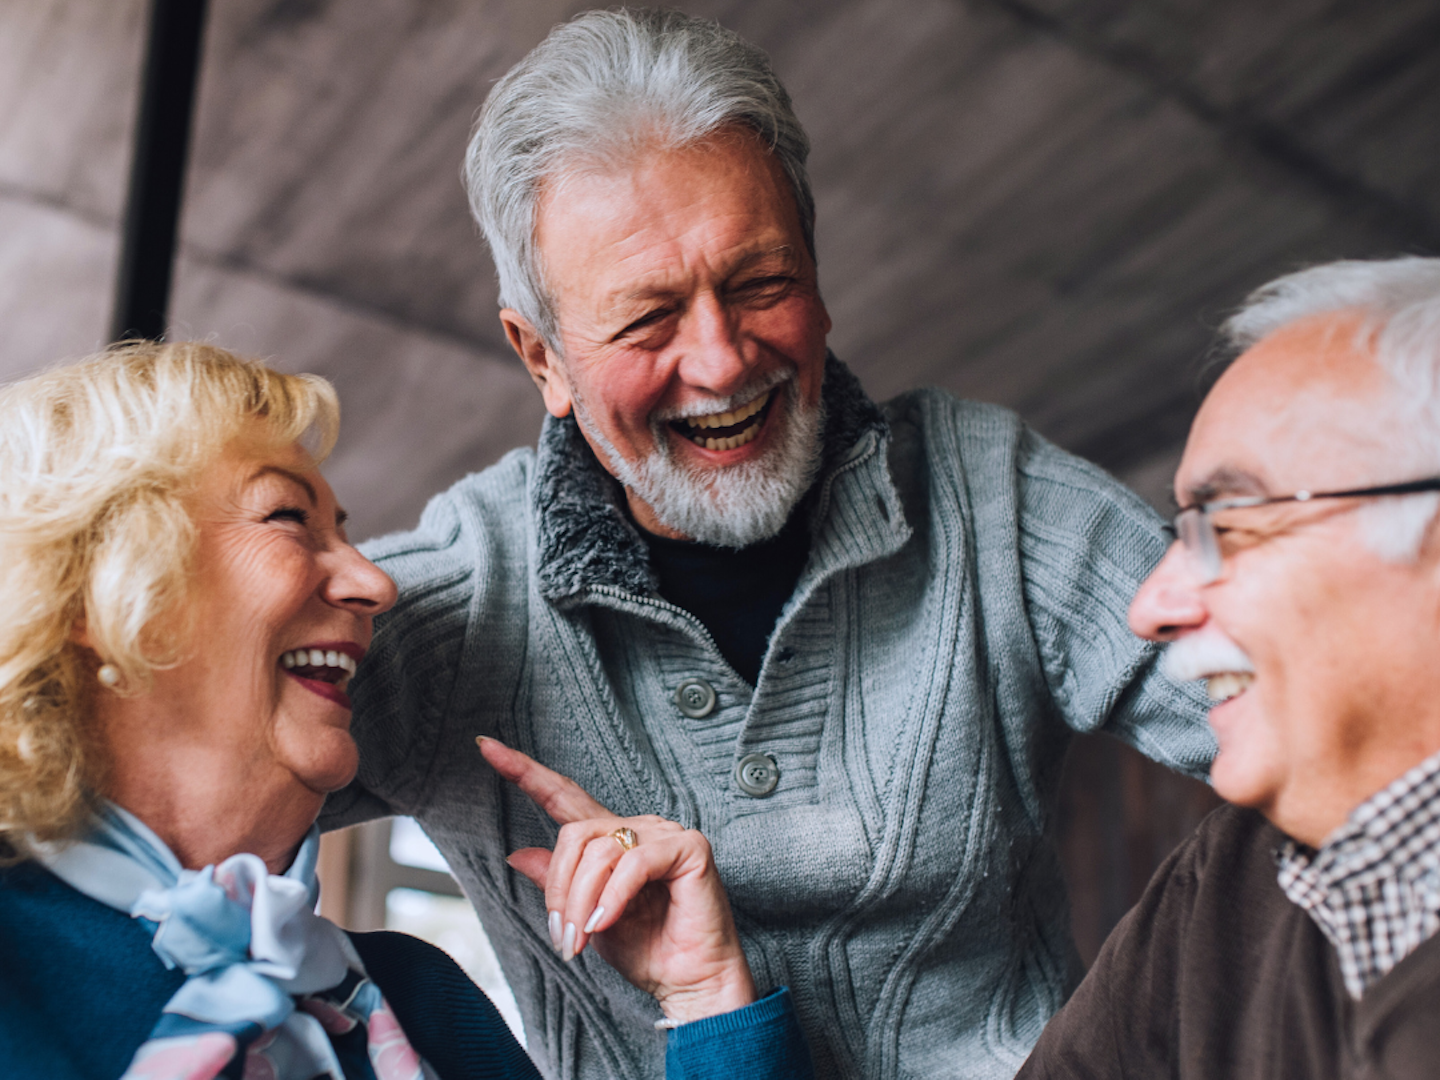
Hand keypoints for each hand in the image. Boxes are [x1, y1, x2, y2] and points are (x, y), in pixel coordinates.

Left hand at [477, 736, 756, 1023]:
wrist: (689, 982)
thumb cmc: (647, 950)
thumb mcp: (585, 918)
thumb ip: (557, 883)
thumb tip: (514, 854)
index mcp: (611, 840)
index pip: (563, 795)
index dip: (524, 771)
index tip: (485, 747)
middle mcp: (637, 828)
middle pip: (574, 834)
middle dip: (559, 889)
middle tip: (563, 937)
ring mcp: (664, 833)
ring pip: (599, 851)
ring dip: (581, 902)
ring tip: (581, 939)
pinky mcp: (689, 847)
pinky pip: (633, 863)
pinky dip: (612, 897)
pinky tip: (605, 922)